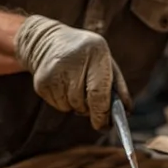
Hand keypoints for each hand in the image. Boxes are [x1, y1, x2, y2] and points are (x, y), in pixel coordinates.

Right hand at [15, 15, 131, 129]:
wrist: (46, 42)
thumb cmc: (85, 55)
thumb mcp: (106, 62)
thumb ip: (118, 87)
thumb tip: (126, 112)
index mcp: (95, 52)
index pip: (98, 92)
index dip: (102, 113)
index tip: (104, 124)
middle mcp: (72, 60)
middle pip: (82, 102)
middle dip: (89, 109)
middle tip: (91, 101)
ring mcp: (53, 71)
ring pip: (70, 106)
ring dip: (77, 105)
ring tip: (76, 86)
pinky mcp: (41, 82)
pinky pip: (58, 105)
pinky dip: (64, 102)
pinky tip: (63, 86)